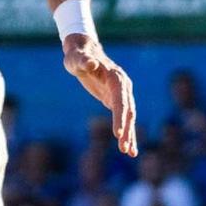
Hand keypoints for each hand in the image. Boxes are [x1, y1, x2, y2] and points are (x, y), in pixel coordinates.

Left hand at [63, 33, 136, 156]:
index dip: (119, 117)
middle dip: (127, 130)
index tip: (118, 133)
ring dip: (130, 135)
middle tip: (124, 149)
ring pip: (129, 117)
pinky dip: (126, 131)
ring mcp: (122, 94)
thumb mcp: (75, 59)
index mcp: (116, 78)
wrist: (84, 53)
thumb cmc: (77, 57)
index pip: (120, 101)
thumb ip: (82, 61)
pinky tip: (126, 146)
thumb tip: (89, 63)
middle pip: (128, 112)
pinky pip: (123, 118)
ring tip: (129, 152)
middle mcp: (123, 87)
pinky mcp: (116, 100)